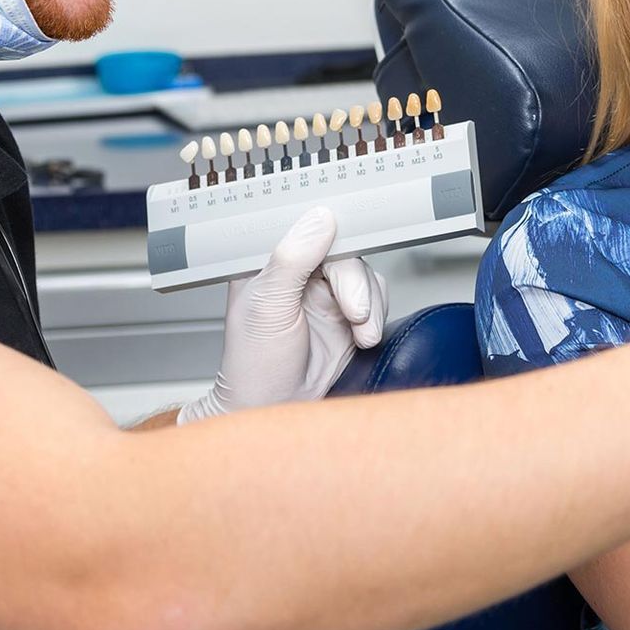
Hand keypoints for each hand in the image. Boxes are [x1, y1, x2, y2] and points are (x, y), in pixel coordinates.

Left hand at [177, 207, 388, 422]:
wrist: (276, 411)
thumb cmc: (253, 365)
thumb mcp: (267, 307)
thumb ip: (291, 260)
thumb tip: (319, 218)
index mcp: (268, 260)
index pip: (304, 227)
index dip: (330, 231)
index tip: (346, 241)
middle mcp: (298, 271)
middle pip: (342, 250)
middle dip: (353, 282)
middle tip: (353, 311)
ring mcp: (324, 291)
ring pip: (363, 273)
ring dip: (369, 303)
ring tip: (358, 332)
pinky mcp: (347, 312)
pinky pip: (376, 296)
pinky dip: (376, 314)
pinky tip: (362, 335)